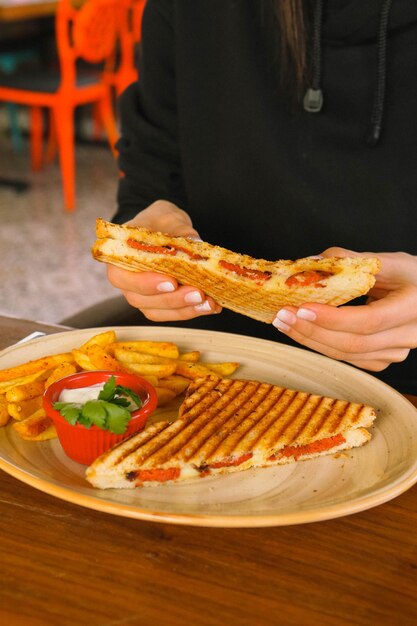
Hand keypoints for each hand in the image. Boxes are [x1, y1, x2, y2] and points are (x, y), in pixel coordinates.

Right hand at [106, 200, 221, 320]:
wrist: (164, 228)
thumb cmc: (159, 222)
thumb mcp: (168, 218)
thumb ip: (179, 232)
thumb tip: (195, 245)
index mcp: (119, 259)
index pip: (122, 278)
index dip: (145, 284)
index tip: (171, 282)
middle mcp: (127, 282)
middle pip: (142, 300)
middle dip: (173, 300)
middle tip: (198, 294)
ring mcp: (142, 295)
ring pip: (158, 311)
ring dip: (185, 310)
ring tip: (209, 303)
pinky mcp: (159, 304)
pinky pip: (172, 313)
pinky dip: (192, 311)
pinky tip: (211, 306)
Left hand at [272, 249, 416, 370]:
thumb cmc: (414, 276)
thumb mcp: (390, 262)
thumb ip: (352, 260)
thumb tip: (312, 262)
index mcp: (412, 308)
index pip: (368, 320)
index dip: (332, 319)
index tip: (302, 308)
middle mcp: (407, 336)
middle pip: (353, 343)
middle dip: (311, 331)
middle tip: (282, 316)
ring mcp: (396, 352)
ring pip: (348, 354)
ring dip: (311, 339)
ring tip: (285, 323)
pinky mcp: (383, 358)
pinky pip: (348, 357)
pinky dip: (322, 344)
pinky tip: (303, 331)